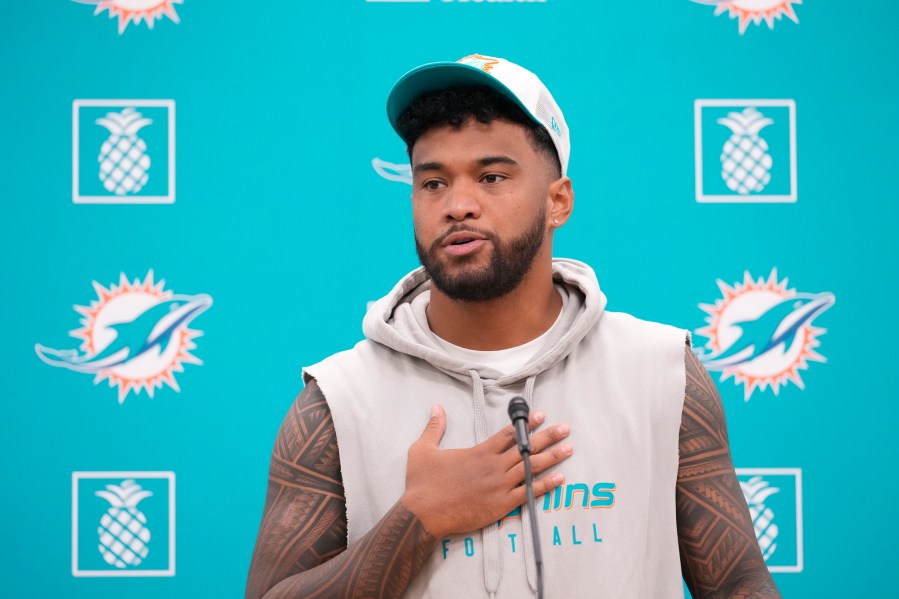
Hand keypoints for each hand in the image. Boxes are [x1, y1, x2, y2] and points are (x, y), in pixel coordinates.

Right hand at [402, 404, 571, 538]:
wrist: (424, 514)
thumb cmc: (422, 484)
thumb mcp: (422, 450)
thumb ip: (433, 428)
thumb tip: (436, 408)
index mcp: (479, 452)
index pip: (508, 434)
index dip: (526, 423)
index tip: (540, 415)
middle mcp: (494, 466)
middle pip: (526, 448)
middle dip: (548, 436)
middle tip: (565, 428)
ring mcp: (500, 486)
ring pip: (532, 468)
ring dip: (553, 457)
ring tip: (569, 448)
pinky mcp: (502, 505)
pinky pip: (529, 493)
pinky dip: (545, 485)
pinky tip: (559, 479)